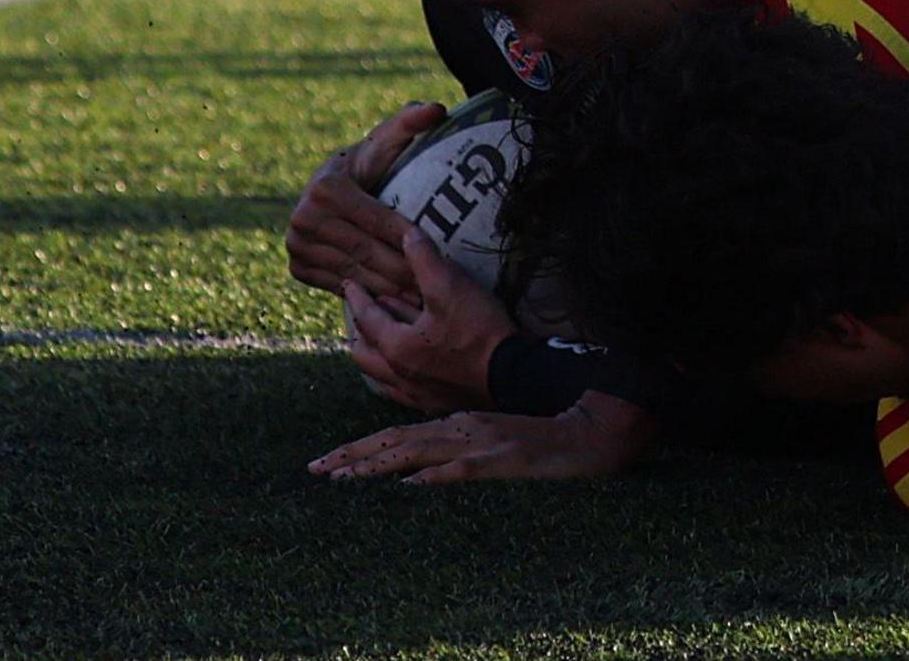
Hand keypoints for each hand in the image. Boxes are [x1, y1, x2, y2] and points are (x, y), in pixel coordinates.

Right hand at [286, 101, 442, 298]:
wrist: (330, 191)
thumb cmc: (369, 166)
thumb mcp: (386, 142)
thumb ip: (411, 123)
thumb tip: (438, 108)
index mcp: (326, 188)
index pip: (379, 220)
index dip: (410, 236)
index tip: (437, 249)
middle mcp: (303, 217)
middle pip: (367, 251)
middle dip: (403, 270)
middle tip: (435, 284)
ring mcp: (295, 245)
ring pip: (355, 273)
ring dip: (389, 290)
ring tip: (421, 299)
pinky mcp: (295, 268)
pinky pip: (339, 286)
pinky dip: (368, 296)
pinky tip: (395, 303)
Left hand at [310, 392, 657, 484]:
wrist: (593, 428)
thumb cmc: (546, 440)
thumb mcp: (494, 444)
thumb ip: (458, 456)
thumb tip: (415, 475)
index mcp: (459, 425)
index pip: (398, 435)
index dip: (360, 448)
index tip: (327, 463)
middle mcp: (463, 427)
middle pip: (397, 440)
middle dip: (353, 454)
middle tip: (315, 469)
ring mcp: (483, 441)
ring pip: (421, 450)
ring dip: (381, 463)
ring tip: (346, 477)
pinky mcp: (506, 457)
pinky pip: (466, 467)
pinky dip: (438, 474)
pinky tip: (413, 483)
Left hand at [342, 226, 514, 414]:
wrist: (512, 376)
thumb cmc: (477, 331)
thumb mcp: (450, 286)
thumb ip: (425, 259)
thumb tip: (407, 235)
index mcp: (395, 346)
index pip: (365, 319)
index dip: (357, 298)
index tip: (349, 285)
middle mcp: (397, 374)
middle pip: (364, 354)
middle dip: (359, 332)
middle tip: (363, 316)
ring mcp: (415, 394)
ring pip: (380, 376)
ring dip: (377, 356)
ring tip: (384, 341)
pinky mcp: (435, 404)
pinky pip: (404, 392)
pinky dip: (398, 376)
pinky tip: (411, 369)